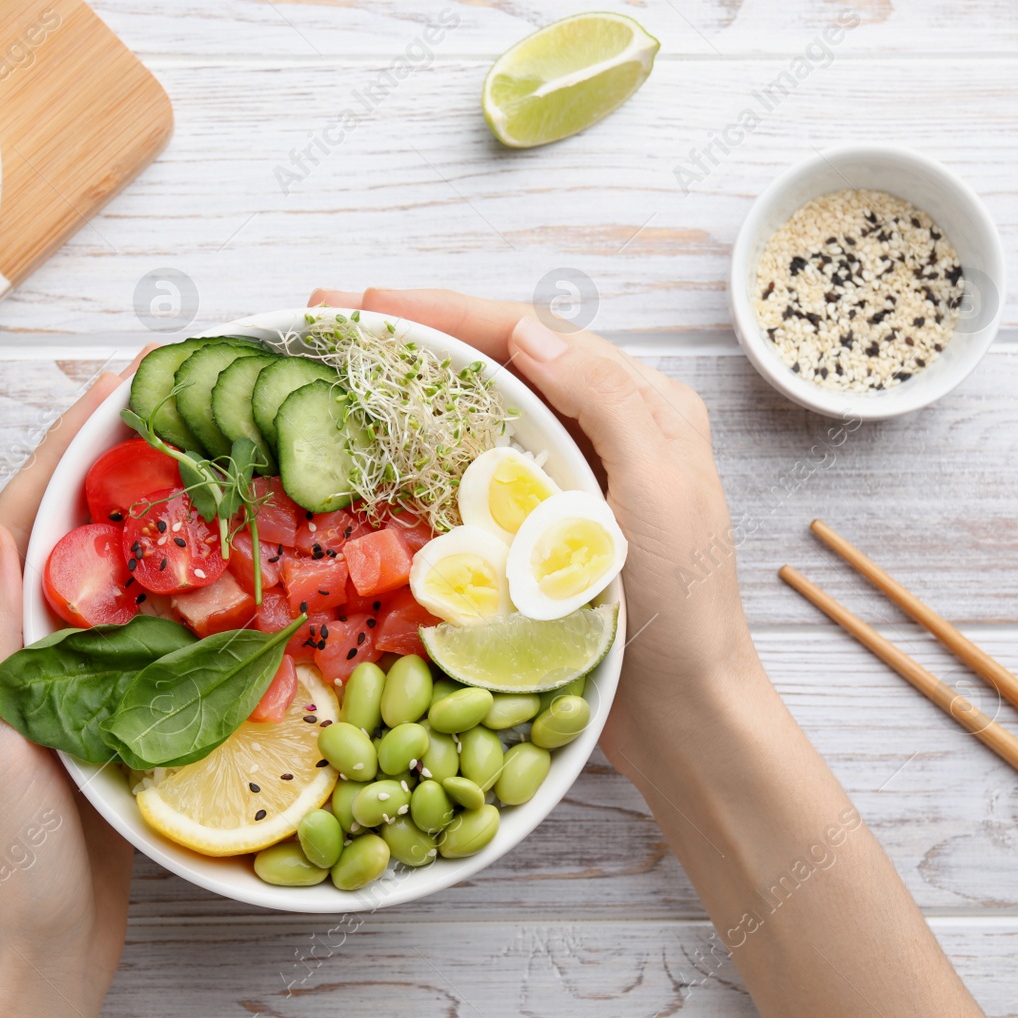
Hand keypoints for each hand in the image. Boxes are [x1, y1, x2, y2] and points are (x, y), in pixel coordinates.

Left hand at [0, 368, 136, 1017]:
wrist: (42, 949)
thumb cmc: (7, 863)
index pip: (16, 515)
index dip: (68, 443)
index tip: (122, 380)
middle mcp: (2, 645)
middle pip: (58, 524)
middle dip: (109, 456)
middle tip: (173, 398)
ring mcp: (50, 673)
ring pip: (97, 563)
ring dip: (141, 504)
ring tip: (197, 452)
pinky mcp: (93, 701)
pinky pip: (127, 615)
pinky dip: (164, 572)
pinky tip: (208, 554)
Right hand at [306, 288, 762, 761]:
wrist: (684, 713)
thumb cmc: (685, 606)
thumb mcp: (658, 489)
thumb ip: (604, 401)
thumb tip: (528, 329)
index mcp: (639, 404)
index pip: (529, 335)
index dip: (445, 313)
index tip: (370, 304)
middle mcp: (604, 429)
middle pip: (496, 361)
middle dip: (415, 334)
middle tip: (331, 316)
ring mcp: (569, 478)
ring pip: (480, 409)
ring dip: (411, 382)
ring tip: (341, 363)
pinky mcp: (541, 526)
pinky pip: (475, 467)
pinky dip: (424, 444)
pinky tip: (380, 440)